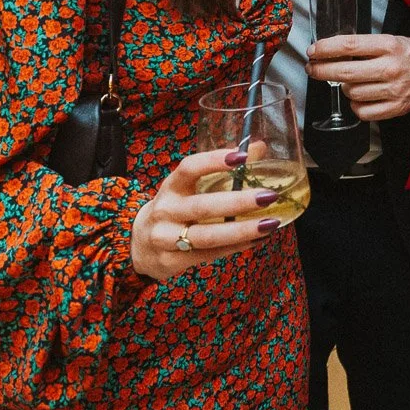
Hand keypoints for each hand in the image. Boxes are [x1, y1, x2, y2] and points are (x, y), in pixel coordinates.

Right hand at [130, 148, 286, 281]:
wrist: (139, 245)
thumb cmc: (173, 209)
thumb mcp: (188, 187)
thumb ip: (220, 169)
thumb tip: (259, 147)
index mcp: (171, 186)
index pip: (189, 168)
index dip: (214, 160)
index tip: (242, 156)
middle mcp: (166, 211)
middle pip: (203, 206)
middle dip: (238, 202)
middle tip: (268, 196)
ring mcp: (166, 238)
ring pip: (208, 236)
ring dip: (242, 230)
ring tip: (270, 223)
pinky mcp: (171, 262)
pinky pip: (209, 254)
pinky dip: (236, 247)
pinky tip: (257, 239)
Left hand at [307, 33, 409, 120]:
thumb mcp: (391, 40)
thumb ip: (365, 45)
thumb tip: (330, 51)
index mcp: (389, 46)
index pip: (348, 46)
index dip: (325, 49)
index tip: (313, 51)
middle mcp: (391, 68)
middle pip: (345, 72)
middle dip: (321, 70)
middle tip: (312, 68)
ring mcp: (393, 90)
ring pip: (351, 92)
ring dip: (344, 87)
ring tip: (348, 81)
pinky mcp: (396, 108)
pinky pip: (362, 111)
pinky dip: (355, 105)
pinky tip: (359, 97)